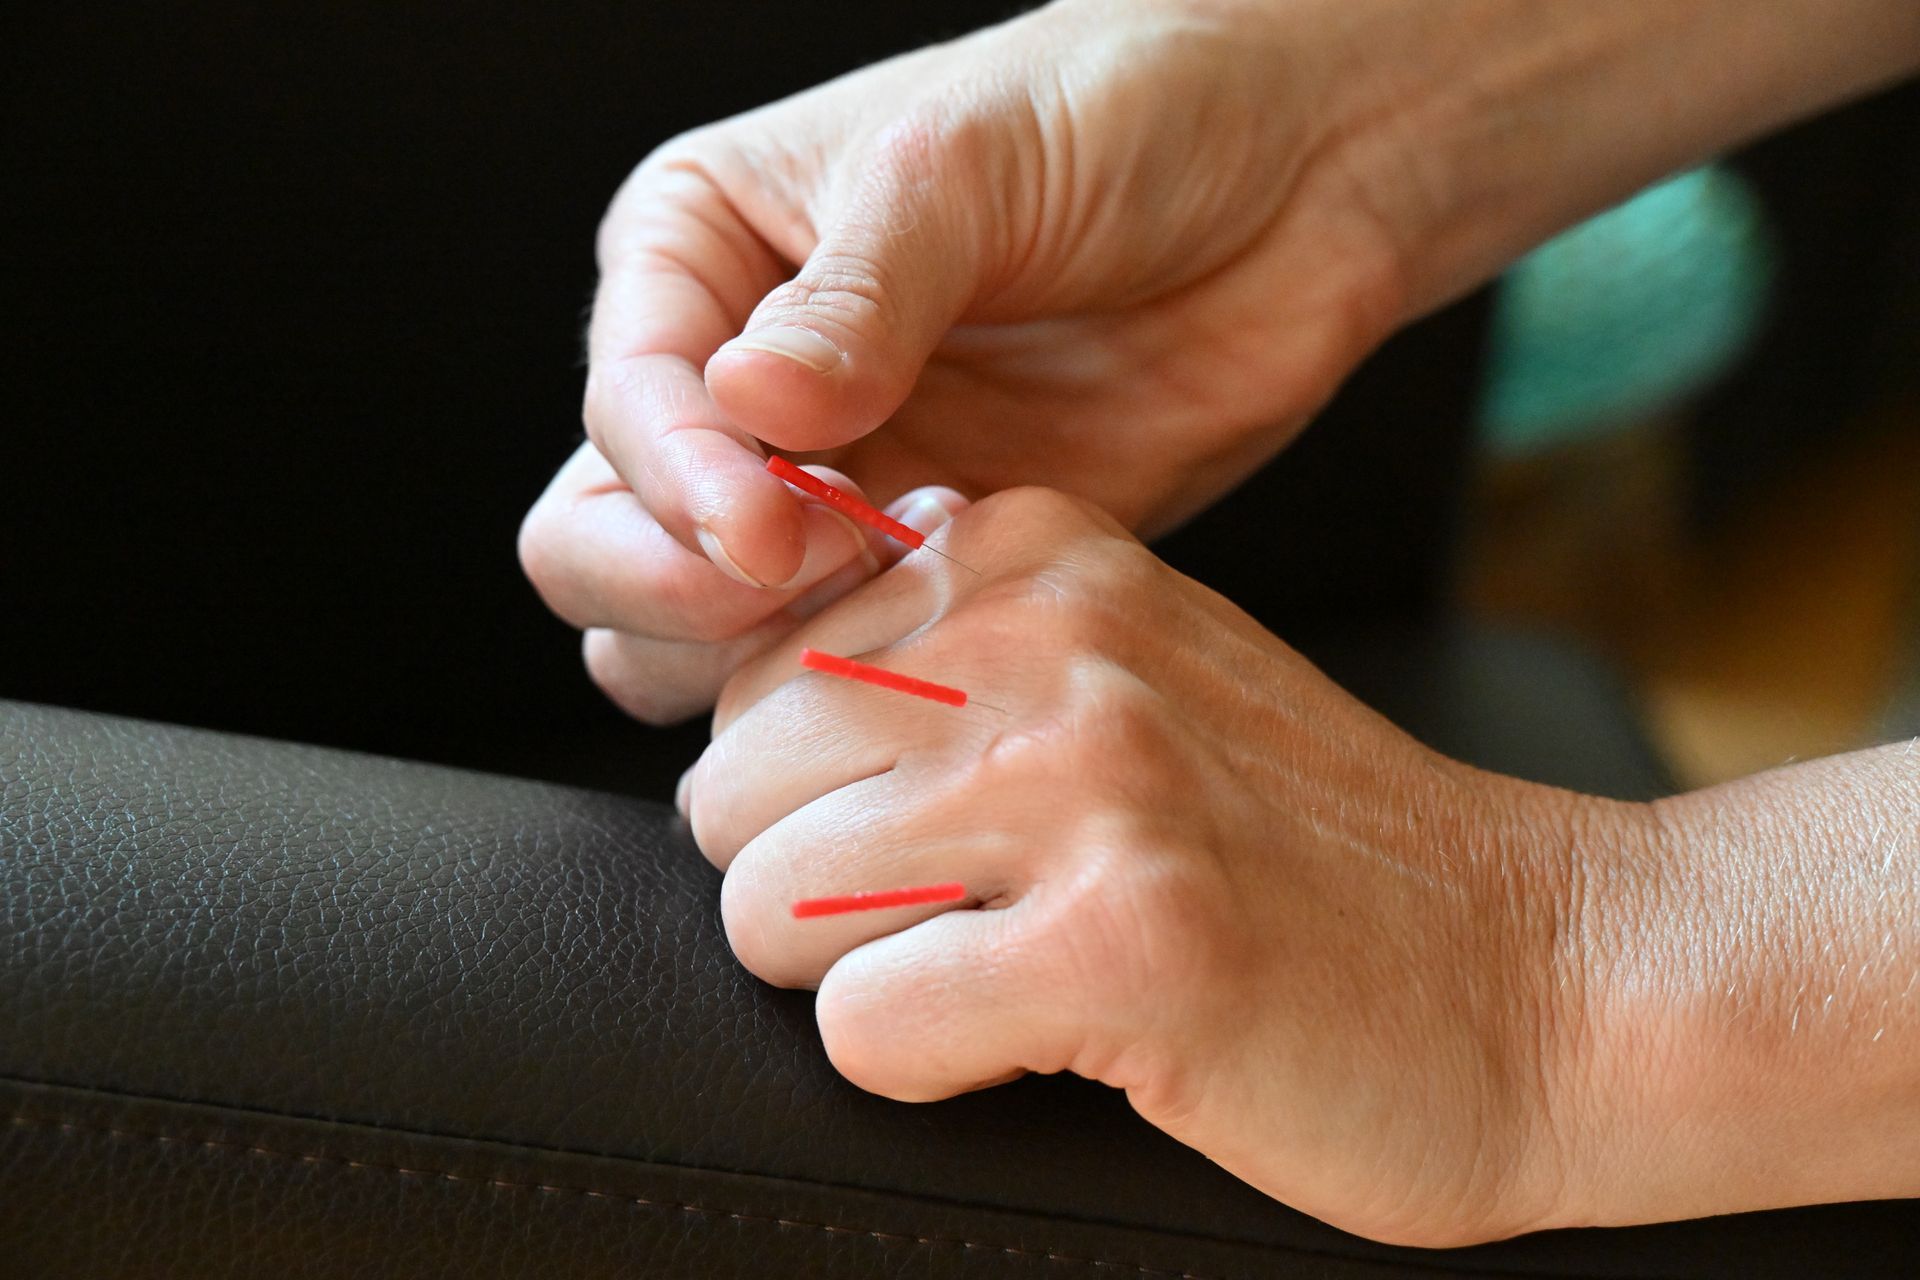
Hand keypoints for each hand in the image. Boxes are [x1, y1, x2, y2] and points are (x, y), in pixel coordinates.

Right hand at [520, 0, 1414, 720]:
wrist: (1289, 174)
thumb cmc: (1112, 112)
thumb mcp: (960, 169)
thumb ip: (853, 303)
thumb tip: (749, 400)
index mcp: (702, 261)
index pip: (622, 410)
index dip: (678, 487)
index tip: (767, 533)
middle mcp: (744, 385)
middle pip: (607, 545)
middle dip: (683, 588)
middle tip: (815, 575)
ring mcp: (836, 485)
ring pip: (707, 632)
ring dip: (774, 644)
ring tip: (902, 575)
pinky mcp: (933, 558)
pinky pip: (858, 657)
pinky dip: (889, 665)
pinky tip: (972, 597)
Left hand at [680, 487, 1613, 1245]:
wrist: (1545, 974)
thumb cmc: (1310, 850)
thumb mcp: (1130, 676)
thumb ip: (950, 657)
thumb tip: (740, 717)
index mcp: (1030, 550)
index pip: (747, 681)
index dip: (810, 797)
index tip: (934, 840)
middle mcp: (1045, 635)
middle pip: (729, 799)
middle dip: (812, 896)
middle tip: (969, 926)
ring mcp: (1088, 779)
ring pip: (767, 912)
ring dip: (868, 981)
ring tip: (1021, 972)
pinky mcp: (1124, 941)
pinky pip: (861, 1029)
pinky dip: (933, 1065)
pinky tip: (1060, 1032)